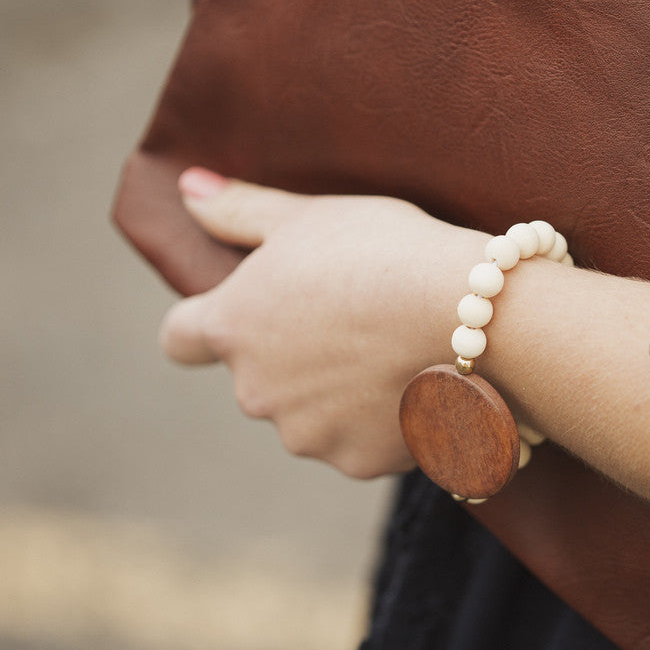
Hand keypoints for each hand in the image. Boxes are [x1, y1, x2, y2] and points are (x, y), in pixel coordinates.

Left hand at [159, 168, 486, 478]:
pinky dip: (383, 422)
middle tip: (353, 318)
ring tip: (393, 353)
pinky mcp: (358, 462)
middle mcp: (255, 391)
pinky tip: (418, 385)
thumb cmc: (386, 253)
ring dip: (339, 395)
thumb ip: (240, 211)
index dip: (204, 325)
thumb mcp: (310, 216)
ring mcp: (307, 433)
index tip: (244, 312)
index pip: (179, 338)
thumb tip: (186, 188)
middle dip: (295, 357)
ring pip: (313, 415)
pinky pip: (363, 442)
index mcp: (232, 326)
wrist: (470, 315)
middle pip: (260, 378)